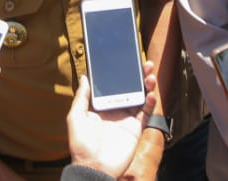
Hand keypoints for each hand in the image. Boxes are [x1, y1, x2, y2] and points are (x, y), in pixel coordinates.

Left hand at [67, 61, 157, 177]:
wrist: (94, 167)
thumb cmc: (81, 144)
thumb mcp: (76, 117)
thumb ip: (82, 97)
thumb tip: (84, 76)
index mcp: (101, 106)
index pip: (113, 85)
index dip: (120, 74)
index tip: (126, 61)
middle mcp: (115, 110)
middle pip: (130, 88)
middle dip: (138, 76)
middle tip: (144, 64)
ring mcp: (126, 119)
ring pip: (140, 97)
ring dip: (147, 86)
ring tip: (150, 75)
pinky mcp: (135, 129)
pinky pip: (145, 113)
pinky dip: (150, 103)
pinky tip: (151, 94)